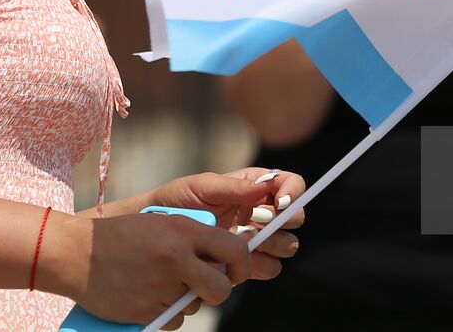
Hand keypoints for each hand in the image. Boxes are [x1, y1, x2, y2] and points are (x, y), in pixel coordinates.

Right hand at [50, 209, 250, 328]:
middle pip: (221, 289)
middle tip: (207, 287)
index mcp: (183, 230)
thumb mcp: (161, 223)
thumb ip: (193, 238)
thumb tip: (222, 262)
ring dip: (185, 300)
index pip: (234, 250)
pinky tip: (148, 296)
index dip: (242, 265)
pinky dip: (165, 313)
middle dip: (218, 291)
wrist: (76, 253)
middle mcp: (176, 258)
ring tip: (160, 283)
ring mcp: (160, 286)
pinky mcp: (145, 310)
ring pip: (194, 306)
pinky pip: (172, 320)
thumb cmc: (122, 235)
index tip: (237, 272)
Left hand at [144, 168, 304, 278]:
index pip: (290, 184)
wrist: (156, 232)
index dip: (292, 192)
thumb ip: (232, 186)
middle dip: (282, 222)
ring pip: (287, 246)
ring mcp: (257, 239)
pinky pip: (270, 268)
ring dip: (272, 245)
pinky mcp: (247, 262)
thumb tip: (263, 187)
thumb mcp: (201, 186)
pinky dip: (259, 265)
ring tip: (243, 240)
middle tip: (255, 223)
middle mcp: (261, 212)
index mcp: (255, 187)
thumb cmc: (177, 201)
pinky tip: (237, 259)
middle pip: (295, 218)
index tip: (279, 204)